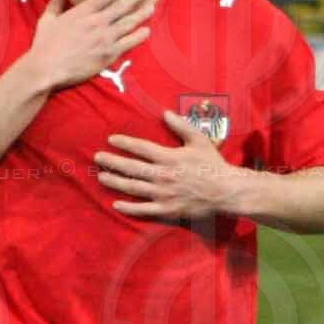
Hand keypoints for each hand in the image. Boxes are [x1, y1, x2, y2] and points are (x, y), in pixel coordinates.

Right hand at [23, 0, 155, 90]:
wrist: (48, 67)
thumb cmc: (44, 45)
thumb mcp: (47, 20)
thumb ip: (55, 4)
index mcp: (83, 12)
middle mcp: (97, 21)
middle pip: (122, 5)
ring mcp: (105, 37)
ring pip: (128, 22)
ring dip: (141, 13)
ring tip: (152, 6)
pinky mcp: (109, 54)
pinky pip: (128, 43)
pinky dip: (139, 36)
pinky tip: (147, 31)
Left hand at [100, 108, 241, 222]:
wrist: (225, 191)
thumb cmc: (212, 164)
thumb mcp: (199, 140)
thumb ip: (181, 125)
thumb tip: (165, 113)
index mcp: (169, 157)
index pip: (141, 148)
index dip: (124, 143)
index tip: (111, 140)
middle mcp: (162, 175)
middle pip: (131, 168)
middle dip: (112, 162)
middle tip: (98, 158)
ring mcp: (163, 194)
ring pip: (133, 188)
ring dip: (115, 182)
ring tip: (101, 177)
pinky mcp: (167, 209)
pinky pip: (144, 209)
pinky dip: (129, 208)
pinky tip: (116, 204)